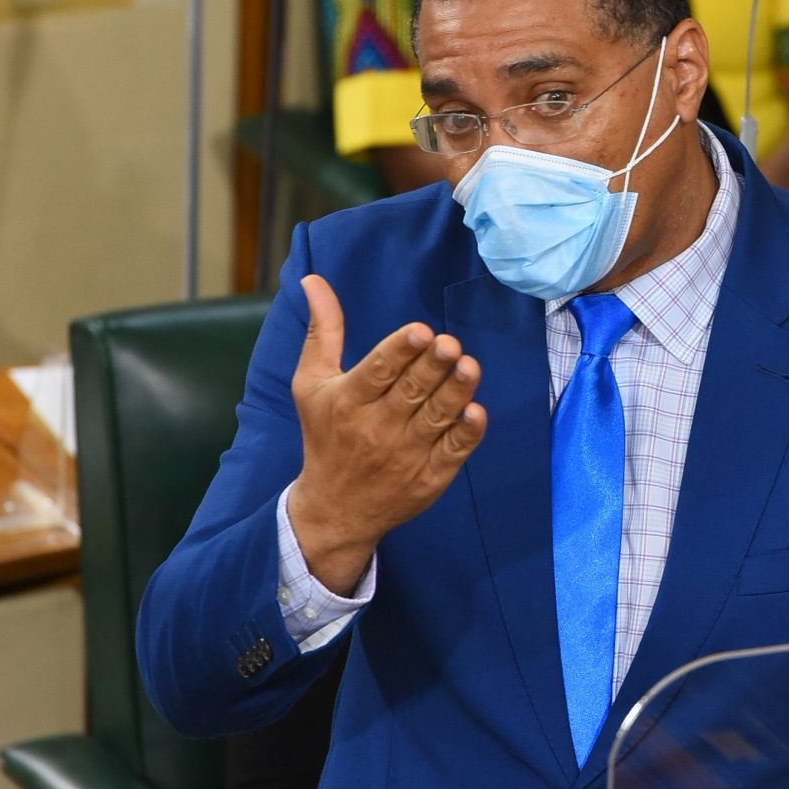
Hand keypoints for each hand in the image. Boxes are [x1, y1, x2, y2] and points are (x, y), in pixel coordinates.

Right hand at [288, 274, 486, 592]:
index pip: (377, 372)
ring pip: (435, 419)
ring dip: (455, 392)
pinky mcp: (429, 478)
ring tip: (470, 366)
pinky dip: (465, 434)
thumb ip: (322, 332)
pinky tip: (477, 412)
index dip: (399, 351)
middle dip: (432, 367)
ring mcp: (405, 456)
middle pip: (410, 392)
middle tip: (450, 344)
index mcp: (347, 402)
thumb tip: (314, 279)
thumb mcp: (311, 384)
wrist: (336, 509)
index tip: (420, 331)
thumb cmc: (325, 435)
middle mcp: (376, 429)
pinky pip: (452, 453)